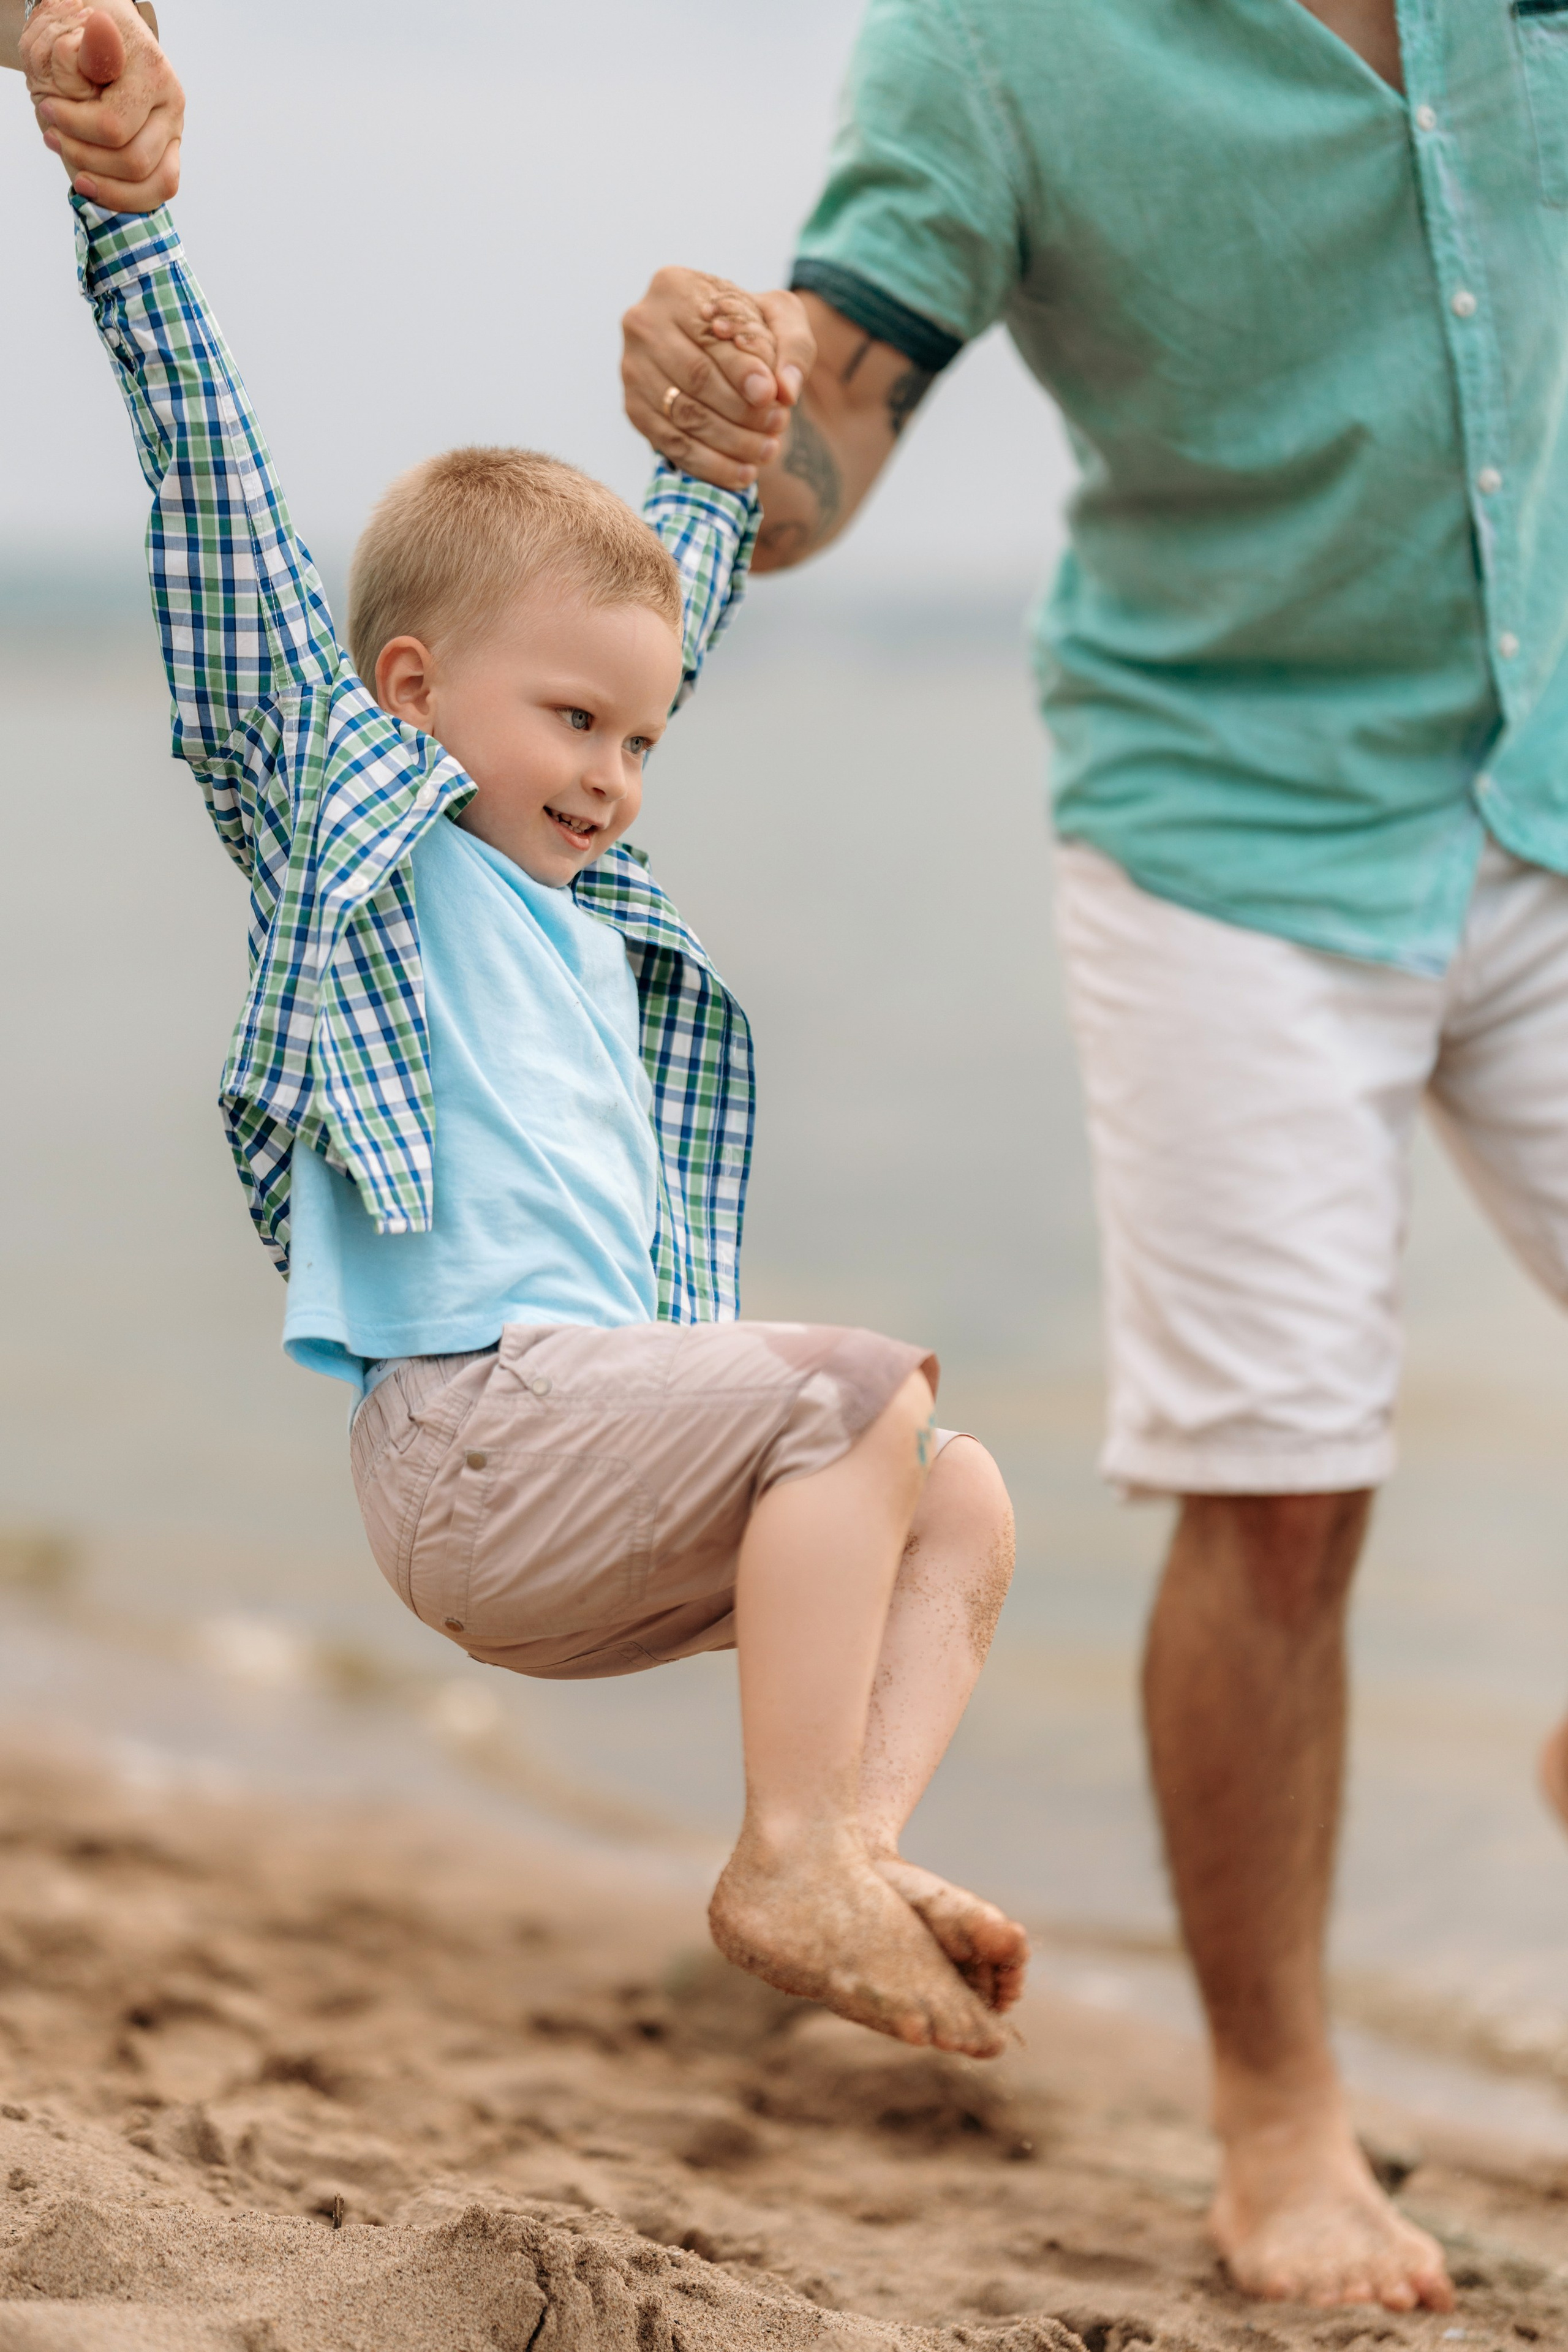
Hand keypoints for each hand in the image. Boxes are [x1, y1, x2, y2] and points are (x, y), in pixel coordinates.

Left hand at [24, 0, 181, 211]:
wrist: (106, 47)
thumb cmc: (90, 46)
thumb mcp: (83, 40)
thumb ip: (94, 48)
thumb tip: (100, 29)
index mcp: (154, 76)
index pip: (115, 126)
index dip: (74, 126)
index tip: (47, 110)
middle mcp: (172, 107)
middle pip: (133, 161)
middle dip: (84, 155)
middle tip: (53, 137)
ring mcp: (174, 134)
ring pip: (152, 184)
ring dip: (104, 183)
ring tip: (72, 165)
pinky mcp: (169, 155)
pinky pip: (158, 192)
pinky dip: (122, 196)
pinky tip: (91, 184)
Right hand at [622, 267, 816, 493]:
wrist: (715, 344)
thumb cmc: (749, 326)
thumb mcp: (780, 318)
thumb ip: (793, 345)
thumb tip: (786, 391)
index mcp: (674, 288)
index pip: (710, 337)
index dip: (742, 371)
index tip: (772, 396)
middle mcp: (643, 325)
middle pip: (696, 378)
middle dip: (741, 410)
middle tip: (777, 426)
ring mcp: (632, 369)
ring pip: (684, 416)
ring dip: (731, 442)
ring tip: (768, 451)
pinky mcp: (633, 408)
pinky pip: (672, 445)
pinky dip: (710, 465)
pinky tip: (743, 475)